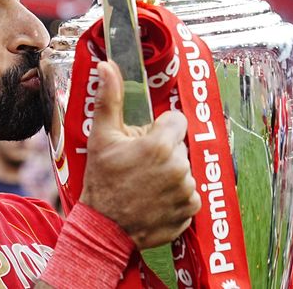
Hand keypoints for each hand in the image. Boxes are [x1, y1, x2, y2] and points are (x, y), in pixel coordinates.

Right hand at [79, 60, 199, 249]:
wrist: (105, 228)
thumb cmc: (101, 180)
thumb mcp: (101, 137)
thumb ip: (109, 99)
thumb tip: (107, 65)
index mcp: (160, 145)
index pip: (176, 121)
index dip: (159, 129)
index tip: (142, 142)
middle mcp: (179, 167)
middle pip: (179, 146)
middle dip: (164, 152)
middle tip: (139, 165)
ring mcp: (187, 191)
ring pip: (185, 169)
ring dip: (170, 173)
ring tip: (145, 184)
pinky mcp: (191, 211)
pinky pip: (190, 193)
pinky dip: (176, 195)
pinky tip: (155, 199)